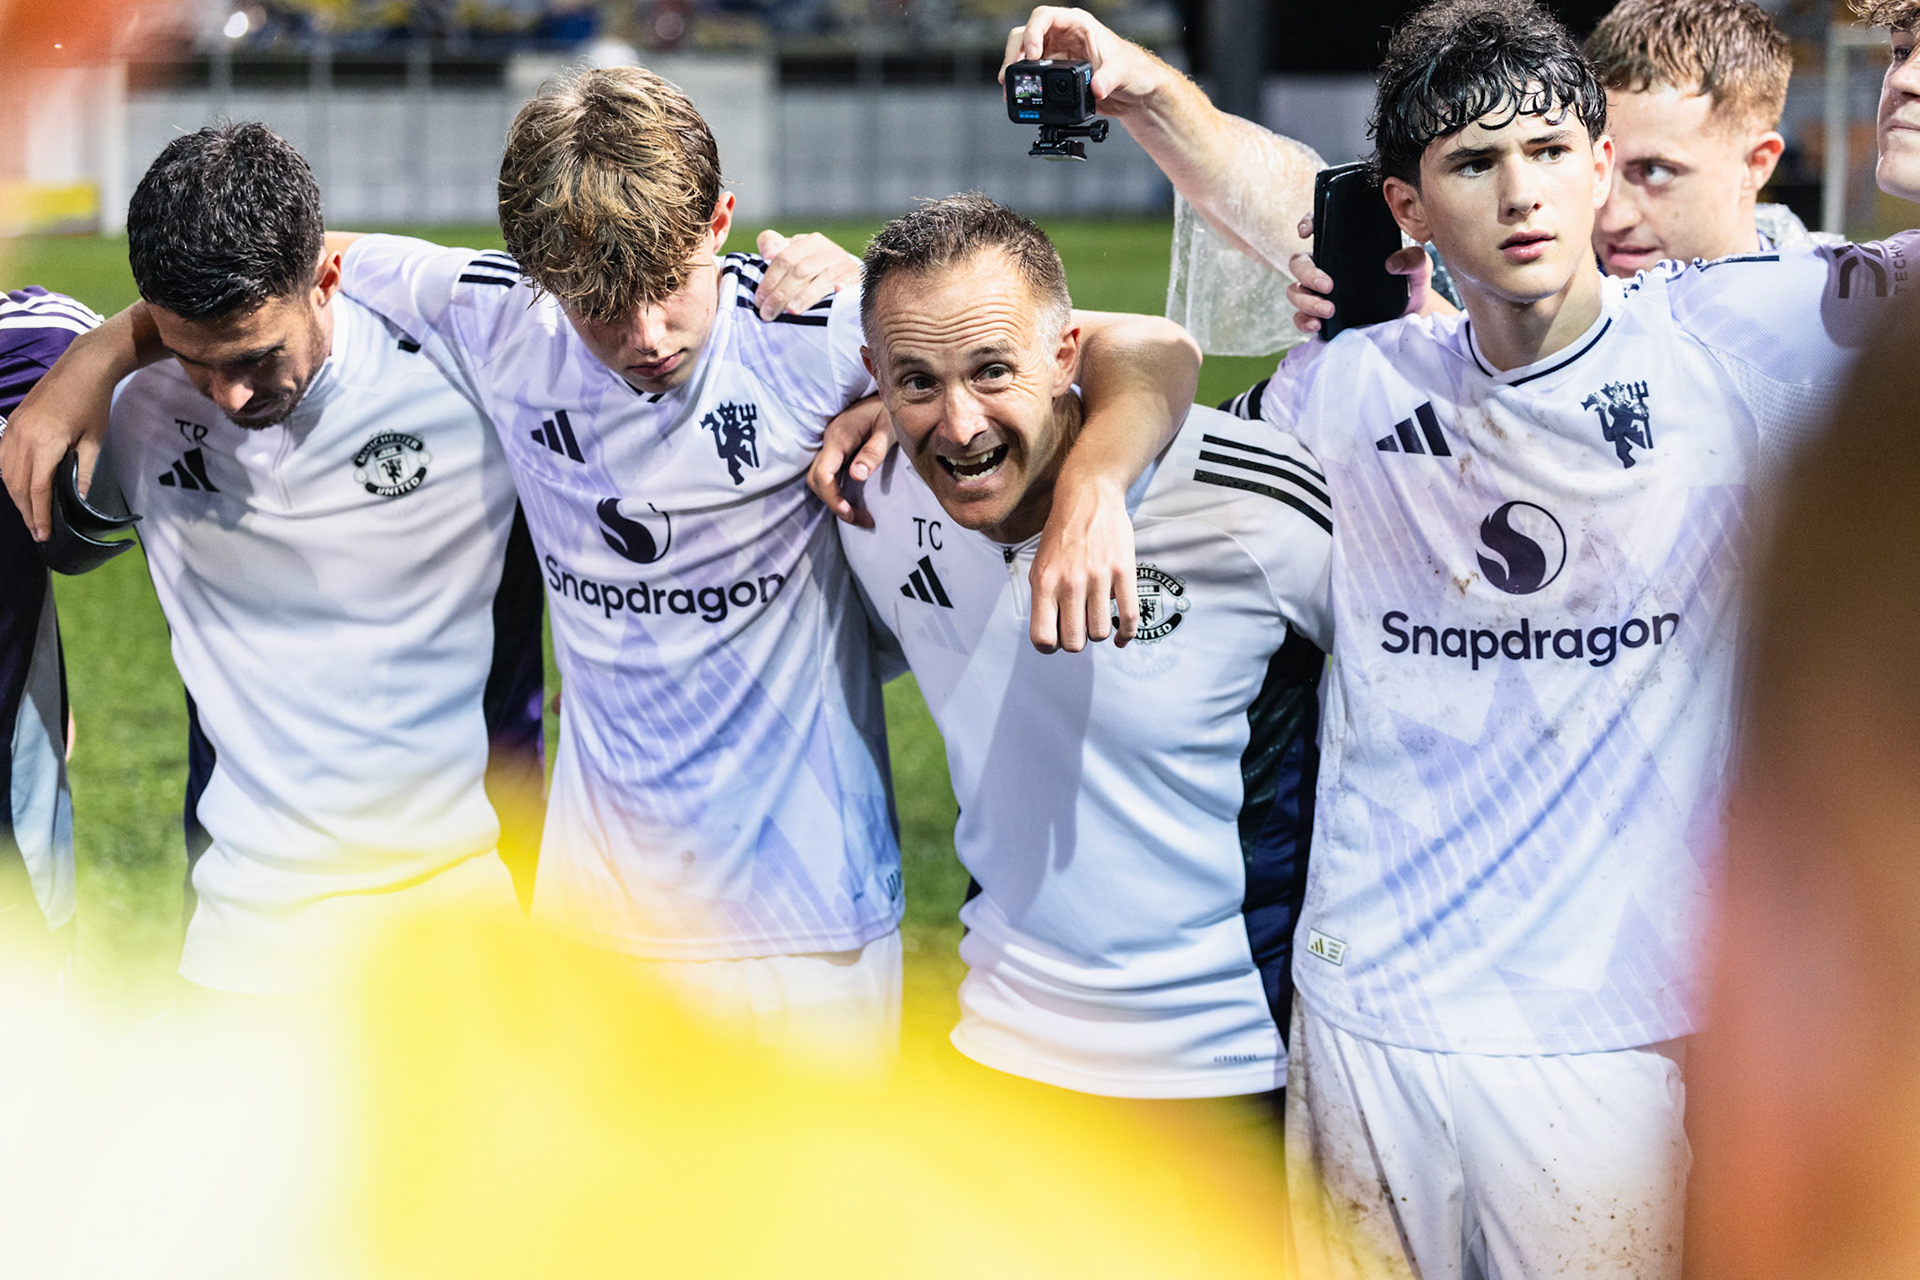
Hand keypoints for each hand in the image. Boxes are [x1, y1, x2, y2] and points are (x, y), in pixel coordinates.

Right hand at [0, 350, 112, 540]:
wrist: (81, 368)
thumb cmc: (93, 403)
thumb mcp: (94, 441)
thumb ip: (83, 472)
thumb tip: (77, 501)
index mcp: (45, 442)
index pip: (37, 489)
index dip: (39, 514)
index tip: (43, 534)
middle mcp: (22, 437)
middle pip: (18, 485)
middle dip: (26, 511)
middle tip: (38, 532)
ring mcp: (12, 429)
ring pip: (6, 473)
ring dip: (16, 496)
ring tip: (30, 515)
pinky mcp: (11, 423)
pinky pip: (3, 457)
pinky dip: (9, 477)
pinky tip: (20, 489)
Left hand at [753, 230, 859, 320]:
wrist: (844, 271)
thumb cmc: (811, 265)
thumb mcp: (791, 252)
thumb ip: (772, 245)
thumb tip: (767, 253)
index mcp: (809, 242)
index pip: (784, 259)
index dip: (769, 281)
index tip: (759, 301)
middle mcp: (827, 250)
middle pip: (800, 270)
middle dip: (781, 293)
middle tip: (768, 313)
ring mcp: (843, 264)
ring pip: (821, 278)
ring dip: (805, 296)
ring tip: (791, 311)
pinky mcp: (857, 278)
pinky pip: (850, 282)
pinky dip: (843, 287)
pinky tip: (836, 293)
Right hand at [809, 396, 893, 528]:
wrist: (890, 392)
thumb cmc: (889, 409)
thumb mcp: (888, 428)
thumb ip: (873, 451)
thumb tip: (856, 477)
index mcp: (839, 437)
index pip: (822, 474)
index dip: (833, 498)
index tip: (850, 513)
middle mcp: (830, 442)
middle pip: (816, 481)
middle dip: (834, 504)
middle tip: (861, 519)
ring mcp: (832, 446)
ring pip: (821, 479)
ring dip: (835, 499)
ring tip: (861, 515)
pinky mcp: (839, 449)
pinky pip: (830, 474)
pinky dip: (838, 491)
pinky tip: (855, 500)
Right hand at [1000, 6, 1167, 113]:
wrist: (1135, 92)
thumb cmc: (1132, 70)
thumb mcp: (1122, 71)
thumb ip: (1107, 79)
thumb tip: (1096, 88)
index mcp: (1078, 25)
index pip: (1044, 17)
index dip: (1033, 33)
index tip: (1032, 54)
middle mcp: (1063, 36)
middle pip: (1026, 34)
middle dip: (1015, 52)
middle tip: (1011, 73)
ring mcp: (1056, 54)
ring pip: (1023, 52)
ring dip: (1014, 67)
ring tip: (1009, 86)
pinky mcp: (1054, 73)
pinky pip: (1031, 73)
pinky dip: (1023, 82)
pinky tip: (1019, 93)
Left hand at [1029, 472, 1137, 652]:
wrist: (1088, 497)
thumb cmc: (1062, 535)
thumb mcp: (1040, 565)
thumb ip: (1044, 599)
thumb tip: (1053, 635)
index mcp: (1044, 583)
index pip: (1042, 637)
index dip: (1050, 646)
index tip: (1057, 639)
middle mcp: (1069, 583)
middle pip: (1074, 642)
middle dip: (1077, 641)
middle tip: (1079, 627)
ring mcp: (1098, 577)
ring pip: (1100, 633)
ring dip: (1100, 633)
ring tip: (1097, 619)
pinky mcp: (1123, 571)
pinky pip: (1129, 617)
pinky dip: (1126, 634)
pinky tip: (1122, 637)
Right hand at [1284, 214, 1439, 335]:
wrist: (1408, 318)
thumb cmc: (1409, 286)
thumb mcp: (1418, 269)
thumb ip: (1414, 260)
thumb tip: (1393, 263)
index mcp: (1344, 248)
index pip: (1320, 228)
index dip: (1308, 223)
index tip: (1306, 232)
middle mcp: (1326, 267)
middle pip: (1299, 263)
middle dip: (1308, 274)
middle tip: (1328, 286)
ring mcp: (1320, 293)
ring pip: (1295, 291)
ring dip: (1306, 301)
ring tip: (1329, 311)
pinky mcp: (1319, 316)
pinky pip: (1299, 318)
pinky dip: (1303, 321)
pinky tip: (1317, 326)